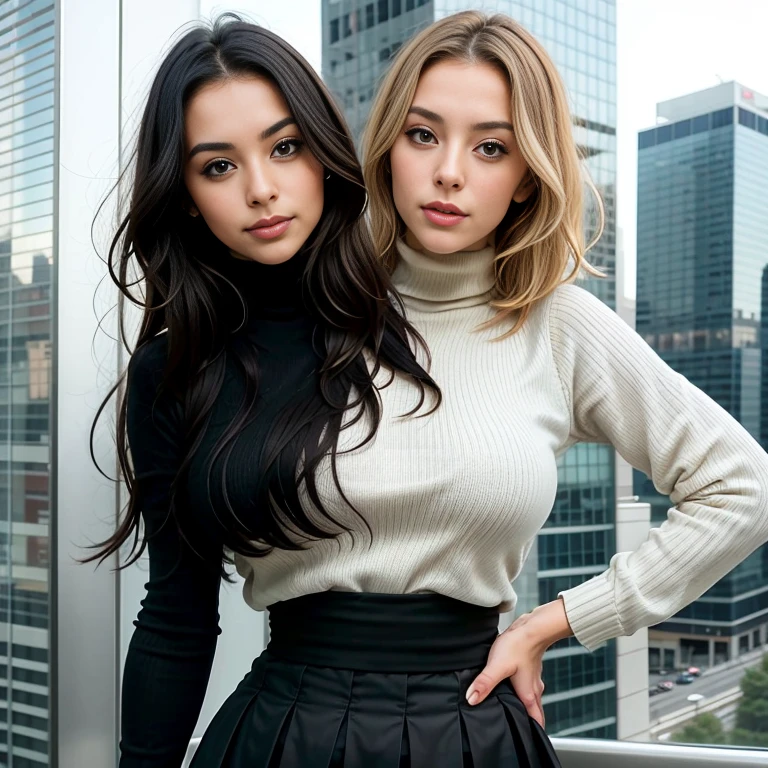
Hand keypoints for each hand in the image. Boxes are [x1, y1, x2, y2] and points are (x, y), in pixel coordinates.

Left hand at [465, 598, 573, 727]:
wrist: (532, 627)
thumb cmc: (518, 645)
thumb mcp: (497, 666)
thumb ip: (484, 683)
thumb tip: (472, 700)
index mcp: (528, 694)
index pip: (535, 721)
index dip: (531, 731)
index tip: (523, 739)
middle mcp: (534, 689)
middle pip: (534, 711)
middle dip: (527, 721)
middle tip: (516, 727)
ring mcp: (533, 678)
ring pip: (531, 698)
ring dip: (525, 706)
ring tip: (511, 709)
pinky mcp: (530, 667)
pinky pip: (528, 686)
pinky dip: (522, 691)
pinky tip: (511, 685)